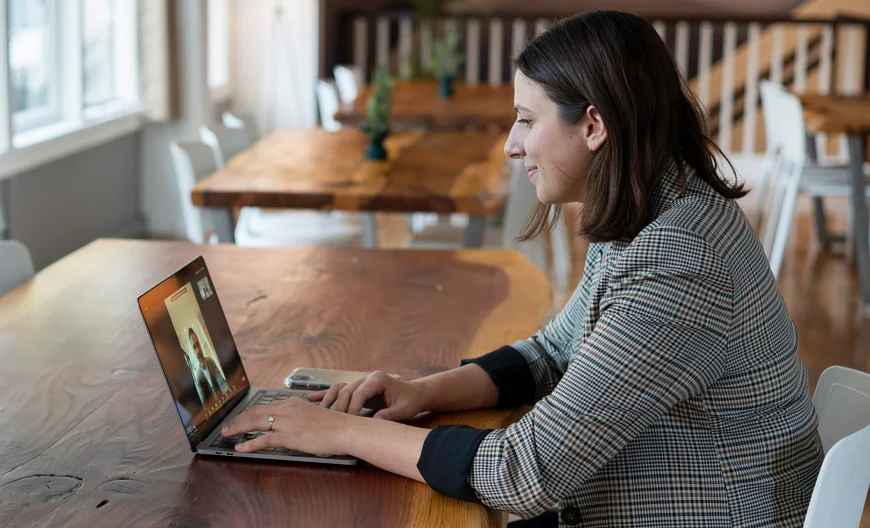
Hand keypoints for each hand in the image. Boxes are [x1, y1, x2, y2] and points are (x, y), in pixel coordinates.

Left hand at [221, 397, 355, 454]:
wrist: (346, 430)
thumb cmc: (335, 426)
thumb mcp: (314, 416)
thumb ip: (300, 417)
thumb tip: (291, 425)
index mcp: (293, 403)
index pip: (265, 406)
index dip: (249, 413)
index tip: (240, 418)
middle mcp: (287, 409)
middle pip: (255, 412)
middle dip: (238, 419)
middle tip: (226, 426)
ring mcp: (287, 422)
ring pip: (255, 423)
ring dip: (238, 428)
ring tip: (226, 434)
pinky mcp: (289, 436)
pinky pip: (264, 440)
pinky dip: (250, 444)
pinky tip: (240, 448)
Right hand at [307, 371, 427, 421]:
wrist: (413, 393)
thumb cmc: (409, 401)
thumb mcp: (403, 409)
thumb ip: (390, 415)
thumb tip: (375, 421)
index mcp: (378, 379)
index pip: (358, 393)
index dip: (352, 409)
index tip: (350, 424)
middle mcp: (366, 376)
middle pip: (346, 391)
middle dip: (340, 408)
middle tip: (336, 425)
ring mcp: (360, 380)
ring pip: (339, 388)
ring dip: (328, 400)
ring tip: (319, 413)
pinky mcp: (357, 386)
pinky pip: (338, 389)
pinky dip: (325, 394)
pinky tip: (311, 399)